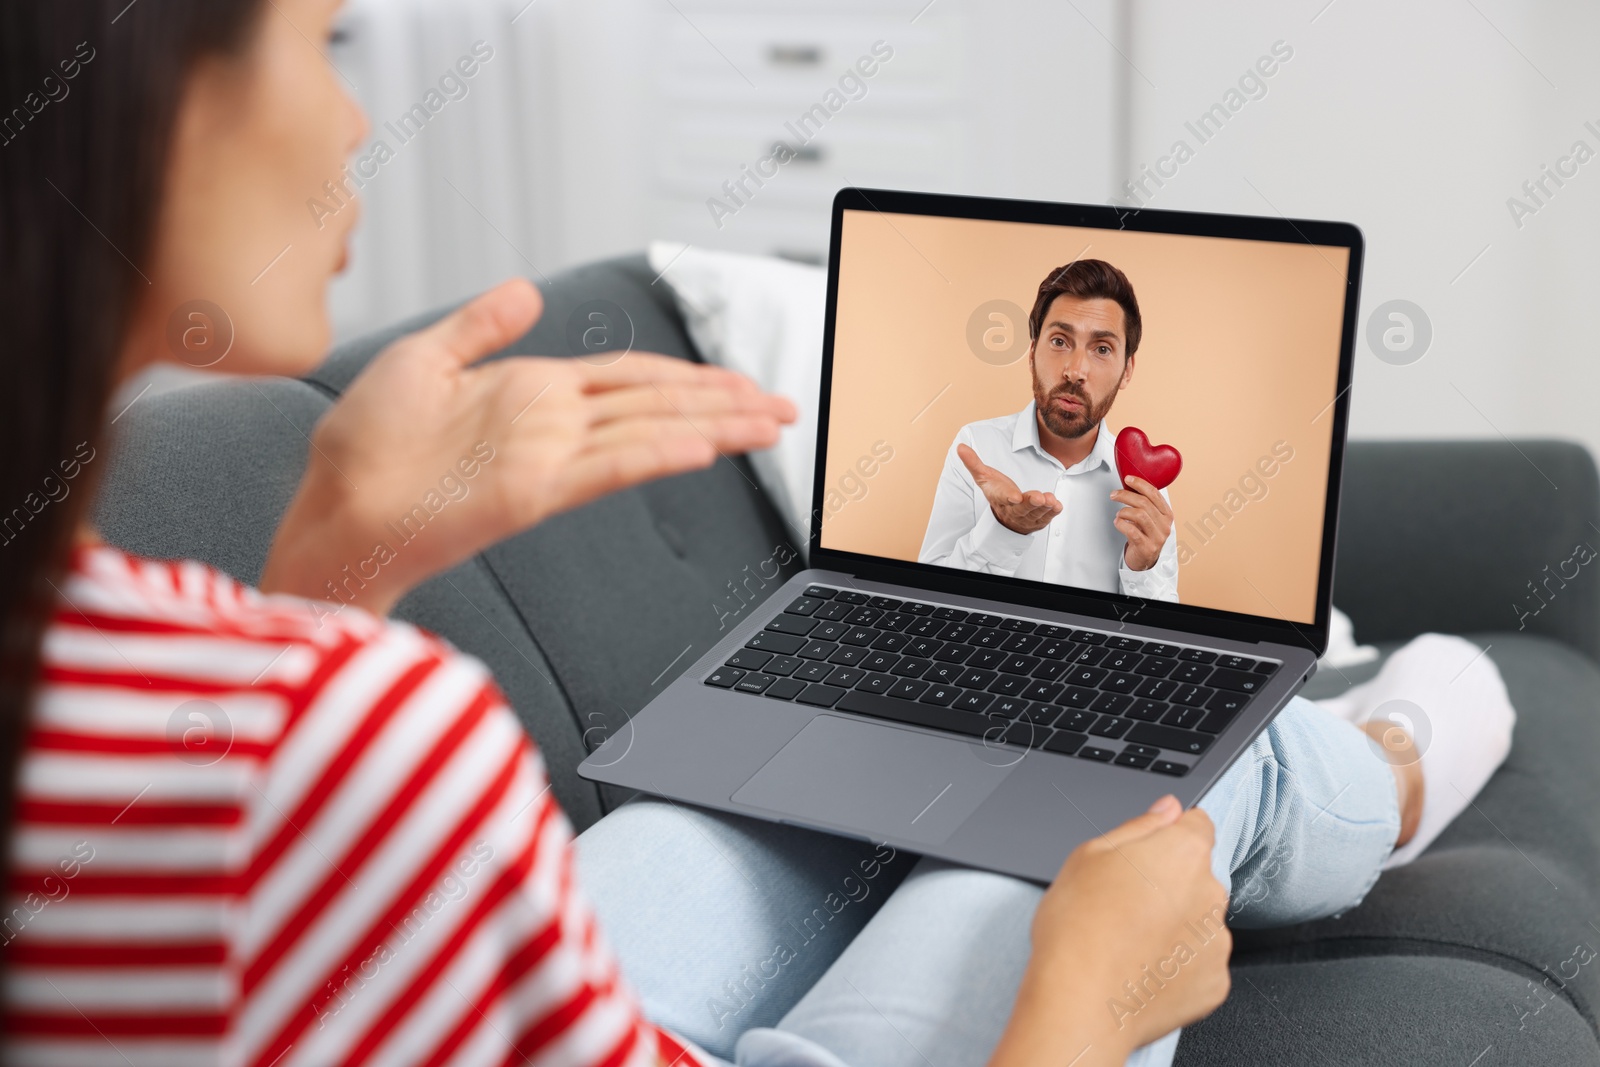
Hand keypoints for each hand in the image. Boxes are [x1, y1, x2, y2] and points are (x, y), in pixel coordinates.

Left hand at [260, 279, 796, 616]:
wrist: (331, 508)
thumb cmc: (362, 445)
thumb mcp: (423, 359)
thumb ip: (481, 326)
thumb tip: (525, 291)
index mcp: (531, 392)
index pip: (630, 378)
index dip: (687, 376)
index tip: (737, 382)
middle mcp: (551, 426)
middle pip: (658, 405)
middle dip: (724, 403)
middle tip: (784, 407)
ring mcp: (547, 460)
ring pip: (649, 434)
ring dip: (713, 427)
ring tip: (768, 425)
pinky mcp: (532, 492)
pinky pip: (606, 468)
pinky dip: (654, 455)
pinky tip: (700, 446)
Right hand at [958, 443, 1060, 534]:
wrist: (1003, 518)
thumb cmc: (996, 492)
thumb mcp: (983, 477)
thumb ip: (973, 463)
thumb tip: (960, 446)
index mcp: (999, 498)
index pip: (1002, 497)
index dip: (1008, 497)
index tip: (1015, 497)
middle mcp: (1013, 510)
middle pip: (1022, 508)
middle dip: (1030, 503)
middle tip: (1039, 498)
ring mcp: (1026, 517)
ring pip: (1035, 514)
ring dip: (1044, 508)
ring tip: (1050, 499)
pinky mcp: (1037, 520)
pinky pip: (1046, 518)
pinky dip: (1052, 513)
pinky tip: (1057, 505)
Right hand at [987, 796, 1231, 1066]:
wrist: (1080, 1002)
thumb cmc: (1077, 927)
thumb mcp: (1089, 855)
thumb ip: (1139, 827)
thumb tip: (1167, 808)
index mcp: (1183, 852)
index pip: (1196, 825)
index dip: (1169, 837)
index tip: (1147, 856)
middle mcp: (1211, 894)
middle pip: (1196, 876)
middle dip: (1169, 884)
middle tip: (1123, 903)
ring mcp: (1217, 943)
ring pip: (1198, 922)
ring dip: (1175, 926)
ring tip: (1128, 942)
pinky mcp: (1215, 983)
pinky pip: (1199, 965)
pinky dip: (1177, 967)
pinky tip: (1141, 969)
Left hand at [1111, 474, 1173, 571]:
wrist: (1145, 559)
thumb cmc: (1145, 535)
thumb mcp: (1150, 518)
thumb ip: (1145, 504)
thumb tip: (1130, 484)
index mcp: (1167, 514)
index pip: (1154, 494)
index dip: (1140, 484)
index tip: (1128, 479)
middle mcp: (1165, 525)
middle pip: (1144, 503)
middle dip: (1125, 495)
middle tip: (1114, 495)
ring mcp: (1157, 537)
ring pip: (1139, 515)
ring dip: (1124, 511)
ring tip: (1119, 514)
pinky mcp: (1147, 547)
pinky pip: (1131, 530)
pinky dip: (1121, 524)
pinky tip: (1118, 522)